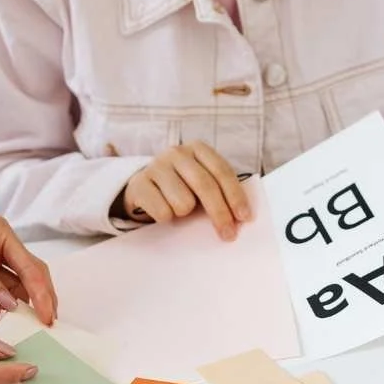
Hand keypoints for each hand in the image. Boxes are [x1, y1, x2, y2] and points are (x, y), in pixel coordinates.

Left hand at [0, 192, 57, 324]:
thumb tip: (9, 304)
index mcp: (1, 234)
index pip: (31, 266)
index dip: (42, 292)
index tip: (48, 316)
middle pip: (26, 279)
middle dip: (38, 301)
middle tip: (46, 327)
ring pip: (8, 292)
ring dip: (18, 309)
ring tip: (26, 331)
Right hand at [120, 142, 252, 240]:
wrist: (142, 187)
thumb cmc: (180, 186)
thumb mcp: (200, 182)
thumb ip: (219, 191)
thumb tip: (241, 217)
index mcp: (197, 148)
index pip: (222, 172)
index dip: (235, 196)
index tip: (245, 218)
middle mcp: (176, 153)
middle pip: (205, 186)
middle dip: (220, 213)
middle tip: (228, 235)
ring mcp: (155, 166)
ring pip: (183, 203)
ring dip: (184, 214)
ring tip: (178, 209)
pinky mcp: (138, 184)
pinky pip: (162, 212)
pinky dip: (166, 218)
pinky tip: (162, 210)